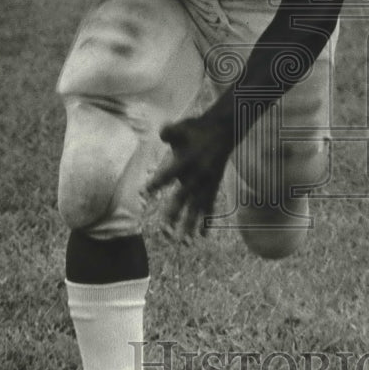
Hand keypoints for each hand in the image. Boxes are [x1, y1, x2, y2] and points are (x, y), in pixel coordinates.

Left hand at [147, 114, 232, 237]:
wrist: (224, 131)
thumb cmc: (198, 128)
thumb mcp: (183, 126)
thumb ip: (170, 131)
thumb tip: (161, 134)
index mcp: (188, 160)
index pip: (169, 174)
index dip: (156, 183)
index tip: (144, 193)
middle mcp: (198, 175)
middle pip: (183, 198)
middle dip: (173, 215)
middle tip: (163, 231)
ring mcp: (207, 183)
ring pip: (196, 208)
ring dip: (190, 225)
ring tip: (183, 243)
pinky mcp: (213, 186)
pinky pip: (209, 206)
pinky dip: (206, 221)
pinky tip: (202, 236)